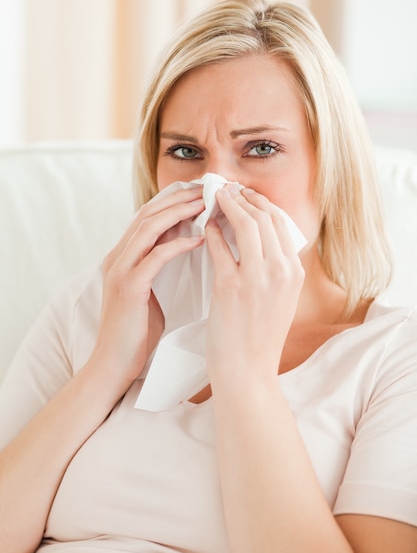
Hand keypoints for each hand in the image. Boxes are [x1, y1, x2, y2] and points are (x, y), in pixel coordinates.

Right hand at [90, 186, 204, 385]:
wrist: (114, 364)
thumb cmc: (136, 331)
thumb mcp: (149, 290)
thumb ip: (159, 264)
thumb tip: (186, 241)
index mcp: (123, 256)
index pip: (148, 215)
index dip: (174, 199)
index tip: (203, 192)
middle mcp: (118, 256)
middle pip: (149, 213)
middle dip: (180, 198)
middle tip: (209, 189)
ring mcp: (120, 270)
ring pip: (149, 228)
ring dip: (180, 212)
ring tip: (207, 204)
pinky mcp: (128, 286)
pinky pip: (156, 256)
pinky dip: (178, 244)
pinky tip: (200, 239)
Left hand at [205, 186, 303, 388]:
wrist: (247, 372)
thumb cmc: (258, 337)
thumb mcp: (280, 299)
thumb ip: (275, 268)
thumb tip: (260, 238)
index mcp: (294, 272)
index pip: (280, 223)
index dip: (260, 203)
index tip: (245, 194)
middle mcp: (281, 271)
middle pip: (264, 217)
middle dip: (244, 197)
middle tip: (226, 189)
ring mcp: (257, 278)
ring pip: (245, 224)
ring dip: (228, 206)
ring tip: (214, 199)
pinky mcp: (231, 287)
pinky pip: (220, 247)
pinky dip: (212, 232)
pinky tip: (205, 227)